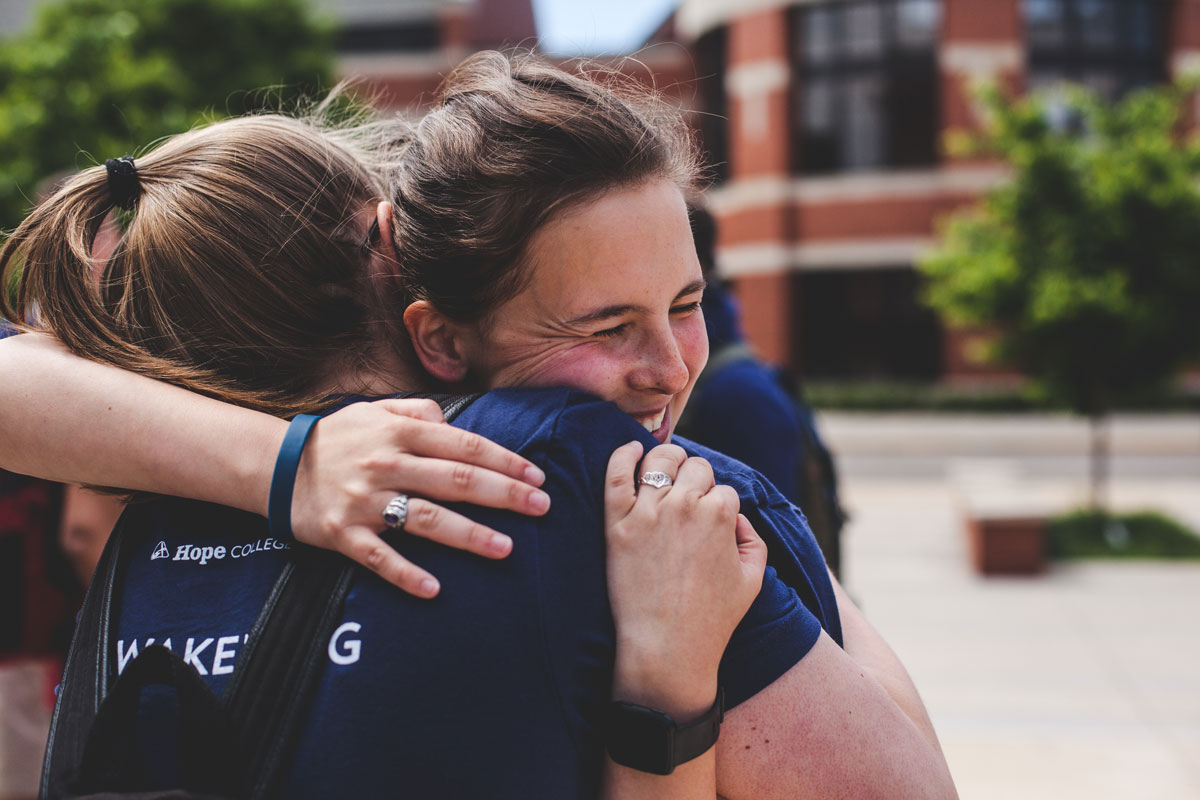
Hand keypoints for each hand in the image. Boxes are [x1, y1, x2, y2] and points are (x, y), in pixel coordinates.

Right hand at [291, 398, 549, 597]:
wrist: (275, 466)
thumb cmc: (337, 438)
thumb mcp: (375, 411)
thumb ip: (418, 413)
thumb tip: (455, 424)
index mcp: (399, 433)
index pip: (464, 446)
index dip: (504, 461)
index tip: (536, 476)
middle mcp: (386, 464)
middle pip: (456, 481)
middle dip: (504, 495)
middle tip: (541, 508)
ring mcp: (364, 502)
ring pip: (426, 519)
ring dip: (469, 534)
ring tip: (506, 549)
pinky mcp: (342, 534)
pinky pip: (379, 557)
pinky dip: (406, 573)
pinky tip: (435, 589)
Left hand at [604, 441, 766, 717]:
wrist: (666, 650)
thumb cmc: (712, 620)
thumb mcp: (753, 578)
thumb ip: (753, 538)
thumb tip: (735, 514)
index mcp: (721, 515)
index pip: (724, 489)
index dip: (720, 506)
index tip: (711, 523)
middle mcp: (685, 505)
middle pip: (695, 468)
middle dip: (697, 480)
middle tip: (689, 499)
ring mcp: (648, 512)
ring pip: (660, 460)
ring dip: (667, 460)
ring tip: (664, 471)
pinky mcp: (617, 523)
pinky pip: (616, 472)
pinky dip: (623, 454)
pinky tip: (631, 450)